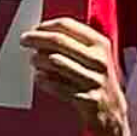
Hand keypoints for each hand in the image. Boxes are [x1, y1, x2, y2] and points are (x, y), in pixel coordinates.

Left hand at [25, 15, 124, 135]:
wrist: (112, 110)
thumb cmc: (97, 78)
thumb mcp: (95, 55)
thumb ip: (74, 42)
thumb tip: (42, 32)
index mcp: (100, 44)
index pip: (68, 25)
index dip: (47, 25)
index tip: (35, 28)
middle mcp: (98, 60)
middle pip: (59, 41)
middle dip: (37, 38)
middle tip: (24, 40)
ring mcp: (93, 80)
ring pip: (56, 62)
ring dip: (38, 59)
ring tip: (32, 60)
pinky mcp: (86, 99)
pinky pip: (57, 86)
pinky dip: (44, 80)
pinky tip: (39, 78)